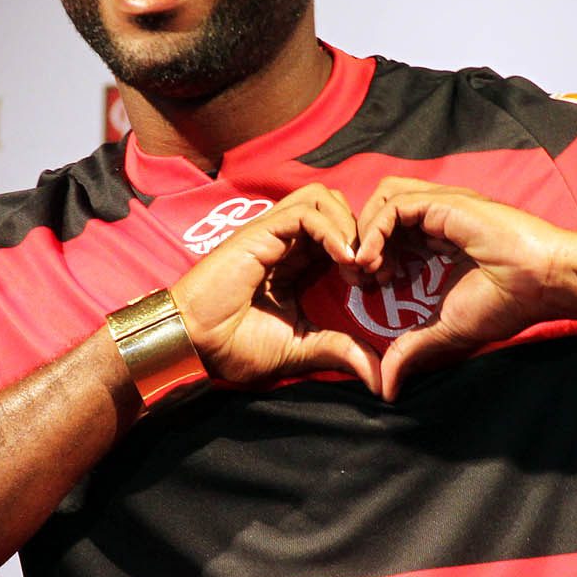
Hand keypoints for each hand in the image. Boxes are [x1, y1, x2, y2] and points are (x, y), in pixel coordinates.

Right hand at [171, 184, 382, 392]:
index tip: (376, 283)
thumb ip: (340, 352)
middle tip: (373, 271)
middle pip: (336, 205)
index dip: (364, 249)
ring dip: (350, 225)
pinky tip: (345, 260)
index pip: (340, 233)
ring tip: (358, 264)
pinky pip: (306, 212)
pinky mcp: (261, 232)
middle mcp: (285, 241)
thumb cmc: (236, 346)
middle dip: (363, 232)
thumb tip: (380, 378)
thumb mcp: (302, 349)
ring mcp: (272, 233)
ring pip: (323, 198)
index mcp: (295, 262)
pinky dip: (333, 230)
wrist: (196, 345)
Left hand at [353, 176, 575, 398]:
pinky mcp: (445, 202)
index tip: (369, 289)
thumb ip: (412, 350)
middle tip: (360, 279)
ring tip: (365, 268)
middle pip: (380, 211)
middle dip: (360, 242)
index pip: (390, 233)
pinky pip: (394, 205)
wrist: (544, 283)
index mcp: (440, 239)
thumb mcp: (446, 330)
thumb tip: (387, 390)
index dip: (371, 255)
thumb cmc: (508, 302)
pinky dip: (375, 230)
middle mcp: (437, 218)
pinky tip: (376, 262)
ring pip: (383, 199)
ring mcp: (441, 207)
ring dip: (364, 231)